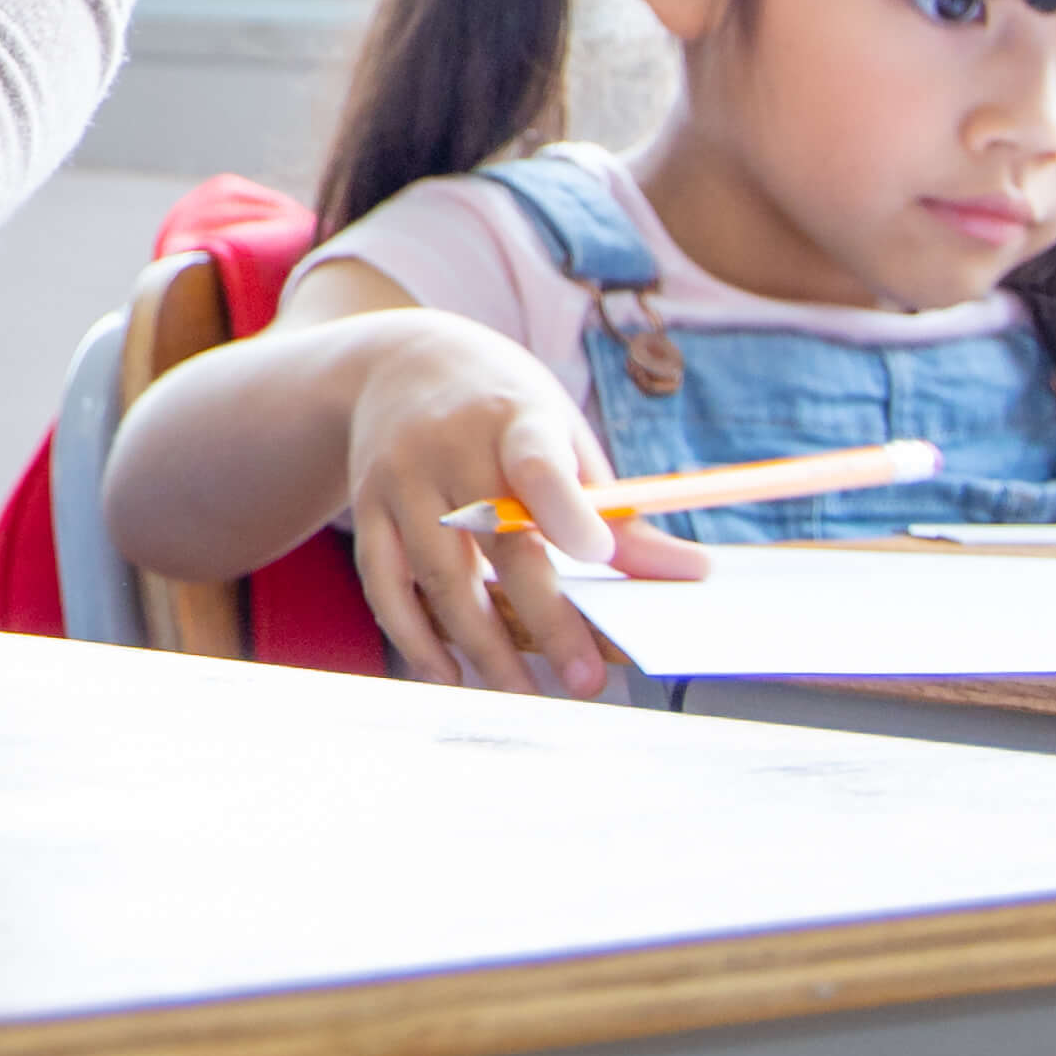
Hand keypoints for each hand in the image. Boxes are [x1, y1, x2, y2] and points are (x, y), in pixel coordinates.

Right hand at [330, 323, 697, 696]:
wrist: (400, 360)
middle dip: (544, 619)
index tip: (598, 556)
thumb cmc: (503, 409)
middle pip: (497, 542)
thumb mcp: (562, 433)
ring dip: (482, 646)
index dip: (566, 512)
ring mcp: (400, 479)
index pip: (538, 466)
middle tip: (584, 681)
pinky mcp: (366, 509)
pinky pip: (384, 583)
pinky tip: (449, 673)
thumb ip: (615, 509)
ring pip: (438, 576)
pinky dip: (415, 637)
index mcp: (514, 419)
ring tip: (524, 694)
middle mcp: (449, 447)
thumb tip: (689, 572)